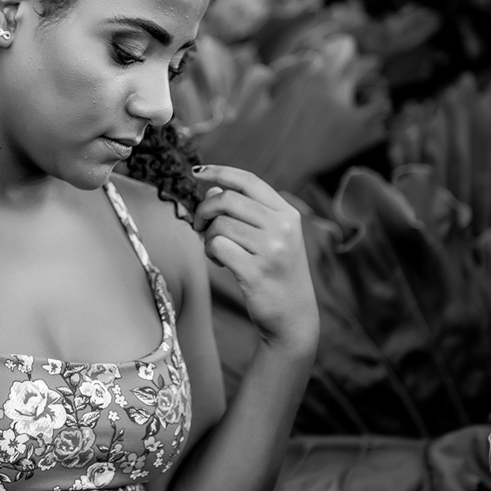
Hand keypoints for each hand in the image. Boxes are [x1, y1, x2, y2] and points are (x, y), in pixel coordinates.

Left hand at [192, 164, 318, 354]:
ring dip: (208, 237)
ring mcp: (271, 249)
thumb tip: (211, 190)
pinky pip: (218, 246)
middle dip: (204, 209)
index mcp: (287, 214)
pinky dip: (211, 252)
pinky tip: (221, 262)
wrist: (293, 318)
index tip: (197, 172)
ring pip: (219, 225)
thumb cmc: (276, 274)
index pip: (248, 180)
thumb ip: (246, 212)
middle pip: (227, 199)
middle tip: (199, 225)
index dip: (219, 172)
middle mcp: (282, 227)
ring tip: (217, 251)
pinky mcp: (255, 271)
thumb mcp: (272, 238)